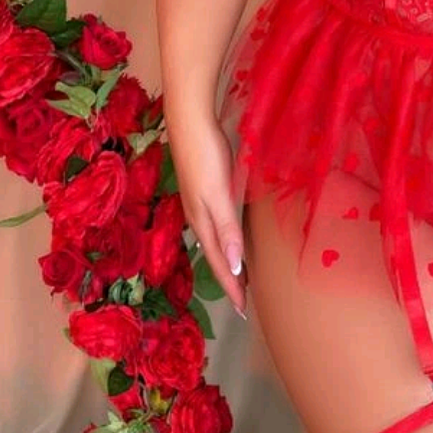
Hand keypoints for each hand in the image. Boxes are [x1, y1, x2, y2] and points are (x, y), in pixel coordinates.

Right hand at [166, 108, 246, 317]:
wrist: (189, 122)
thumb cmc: (205, 157)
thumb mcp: (217, 194)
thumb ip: (227, 228)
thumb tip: (236, 265)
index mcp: (203, 222)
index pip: (221, 263)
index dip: (232, 286)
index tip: (242, 311)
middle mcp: (200, 217)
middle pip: (217, 256)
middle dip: (230, 279)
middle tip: (243, 301)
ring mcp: (200, 203)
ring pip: (216, 241)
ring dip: (228, 260)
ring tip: (240, 275)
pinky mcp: (205, 189)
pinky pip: (218, 225)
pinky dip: (227, 239)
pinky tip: (233, 235)